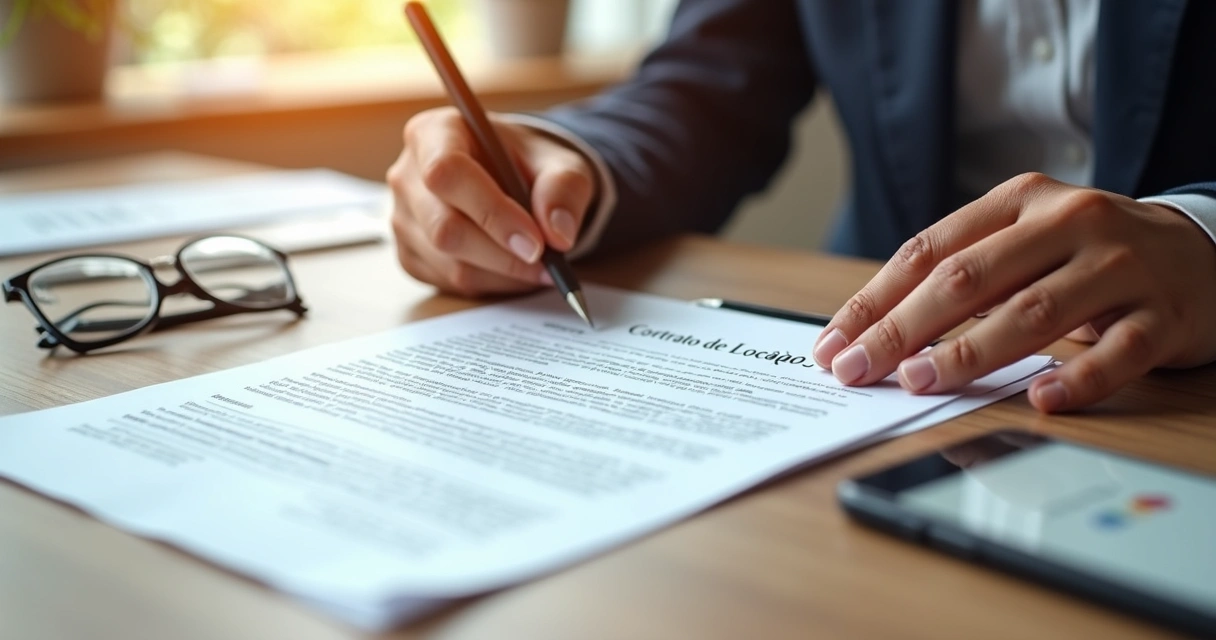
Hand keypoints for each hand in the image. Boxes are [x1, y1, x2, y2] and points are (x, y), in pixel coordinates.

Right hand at [386, 107, 595, 296]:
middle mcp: (408, 175)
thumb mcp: (559, 163)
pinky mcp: (409, 254)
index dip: (492, 212)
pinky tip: (514, 269)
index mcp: (434, 133)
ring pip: (449, 263)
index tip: (536, 242)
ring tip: (539, 265)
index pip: (447, 172)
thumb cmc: (528, 165)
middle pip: (444, 227)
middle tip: (548, 263)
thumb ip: (563, 189)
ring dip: (503, 273)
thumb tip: (558, 235)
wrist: (512, 180)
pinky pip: (449, 282)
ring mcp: (403, 218)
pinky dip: (491, 284)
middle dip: (503, 254)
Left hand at [811, 173, 1215, 411]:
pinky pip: (1118, 353)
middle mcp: (1069, 223)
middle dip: (902, 329)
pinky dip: (1079, 378)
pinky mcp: (1163, 314)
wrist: (1203, 250)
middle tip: (859, 369)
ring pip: (1033, 312)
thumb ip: (962, 274)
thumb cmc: (1087, 253)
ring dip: (969, 352)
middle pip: (969, 279)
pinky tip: (1040, 398)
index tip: (833, 344)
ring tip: (922, 381)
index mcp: (1020, 201)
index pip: (929, 250)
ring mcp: (1119, 266)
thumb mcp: (1025, 241)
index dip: (875, 300)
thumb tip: (874, 333)